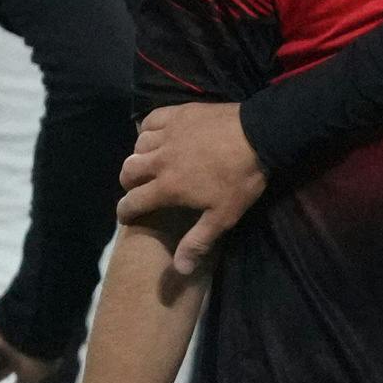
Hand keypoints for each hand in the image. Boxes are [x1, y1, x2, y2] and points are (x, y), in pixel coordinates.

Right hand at [119, 102, 266, 272]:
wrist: (258, 136)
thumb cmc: (240, 179)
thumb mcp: (223, 216)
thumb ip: (197, 241)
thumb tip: (179, 269)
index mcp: (167, 186)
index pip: (133, 201)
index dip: (125, 211)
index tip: (125, 216)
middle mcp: (159, 159)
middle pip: (128, 171)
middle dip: (128, 183)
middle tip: (138, 188)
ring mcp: (167, 134)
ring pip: (138, 146)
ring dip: (139, 156)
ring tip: (149, 163)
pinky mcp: (177, 114)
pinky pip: (151, 121)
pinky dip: (148, 130)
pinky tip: (156, 136)